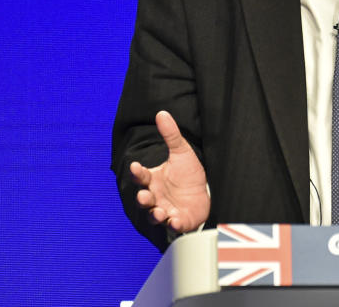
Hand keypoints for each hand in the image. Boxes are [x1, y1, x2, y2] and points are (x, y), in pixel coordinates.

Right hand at [130, 110, 209, 233]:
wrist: (203, 192)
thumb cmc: (187, 173)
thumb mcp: (181, 152)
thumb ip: (171, 135)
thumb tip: (161, 113)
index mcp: (153, 179)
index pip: (141, 175)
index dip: (137, 171)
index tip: (135, 166)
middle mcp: (156, 197)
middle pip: (144, 199)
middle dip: (143, 198)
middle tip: (144, 195)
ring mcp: (166, 210)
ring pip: (155, 215)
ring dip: (155, 214)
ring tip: (159, 211)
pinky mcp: (178, 221)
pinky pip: (173, 226)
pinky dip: (173, 224)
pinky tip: (175, 220)